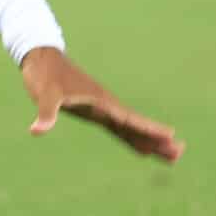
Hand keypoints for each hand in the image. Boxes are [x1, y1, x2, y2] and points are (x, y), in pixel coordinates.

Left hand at [20, 47, 182, 162]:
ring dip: (149, 142)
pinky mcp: (94, 112)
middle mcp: (105, 106)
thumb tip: (36, 131)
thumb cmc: (44, 75)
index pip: (128, 118)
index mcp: (100, 101)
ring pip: (130, 129)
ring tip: (172, 156)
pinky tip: (143, 150)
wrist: (40, 58)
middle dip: (156, 139)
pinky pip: (118, 129)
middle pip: (136, 125)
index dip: (147, 128)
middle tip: (180, 152)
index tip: (170, 135)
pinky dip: (131, 140)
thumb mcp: (44, 94)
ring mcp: (101, 109)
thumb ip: (46, 113)